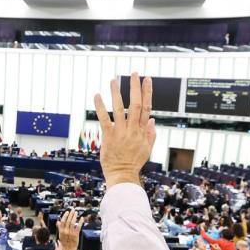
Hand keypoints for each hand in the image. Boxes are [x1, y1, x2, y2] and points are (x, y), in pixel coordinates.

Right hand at [56, 209, 80, 249]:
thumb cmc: (64, 243)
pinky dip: (80, 222)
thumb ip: (59, 228)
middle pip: (68, 220)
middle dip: (71, 214)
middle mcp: (66, 231)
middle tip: (73, 210)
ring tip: (76, 213)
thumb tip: (58, 222)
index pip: (62, 221)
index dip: (65, 216)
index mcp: (61, 231)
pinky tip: (81, 218)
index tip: (67, 212)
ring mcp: (71, 232)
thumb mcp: (60, 235)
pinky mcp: (76, 234)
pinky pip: (78, 227)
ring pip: (73, 222)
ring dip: (74, 217)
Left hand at [94, 73, 155, 187]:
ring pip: (120, 109)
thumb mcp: (147, 149)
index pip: (147, 107)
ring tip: (113, 80)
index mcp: (142, 131)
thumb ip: (150, 134)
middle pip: (136, 104)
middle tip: (134, 74)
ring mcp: (121, 132)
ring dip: (116, 93)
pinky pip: (104, 119)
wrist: (123, 175)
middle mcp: (133, 130)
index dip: (147, 92)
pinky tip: (97, 95)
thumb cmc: (134, 162)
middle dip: (135, 88)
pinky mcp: (109, 137)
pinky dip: (100, 107)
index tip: (147, 80)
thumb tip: (152, 120)